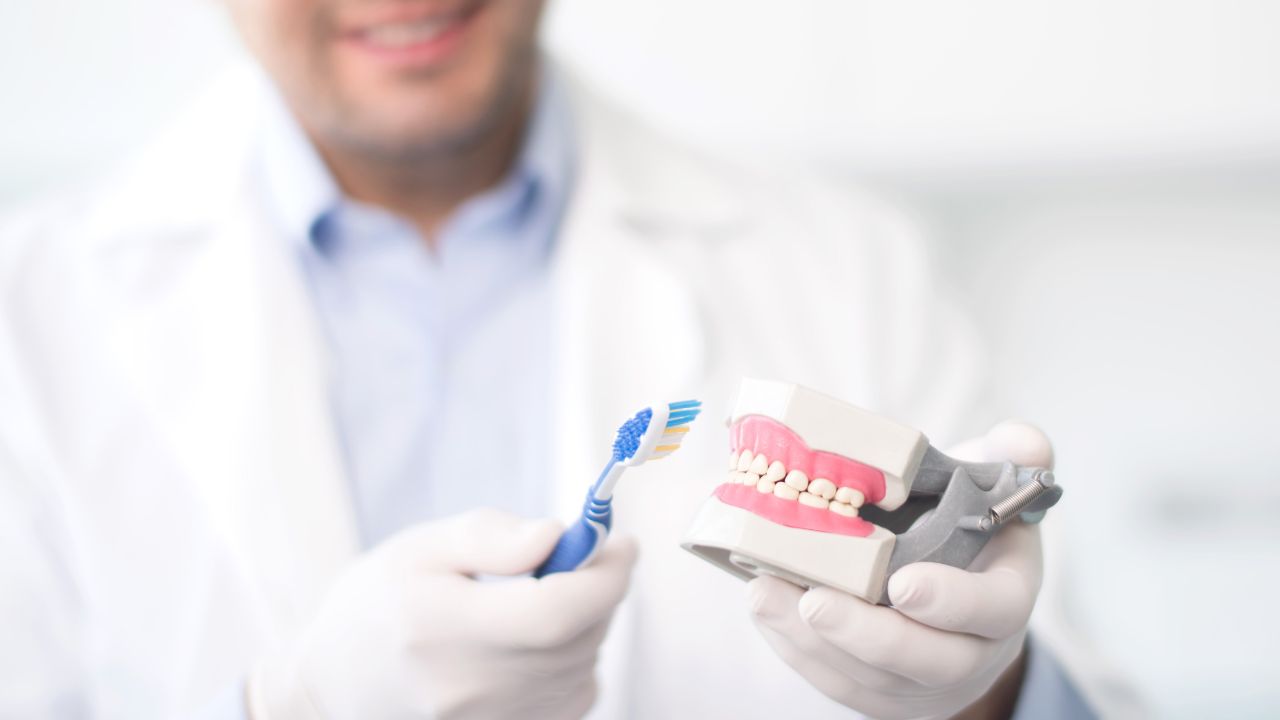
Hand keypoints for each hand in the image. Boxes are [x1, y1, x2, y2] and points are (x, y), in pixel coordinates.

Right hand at [249, 508, 637, 719]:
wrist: (334, 686)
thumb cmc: (377, 605)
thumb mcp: (421, 548)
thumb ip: (491, 537)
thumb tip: (557, 534)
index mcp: (444, 627)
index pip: (556, 613)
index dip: (605, 576)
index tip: (620, 542)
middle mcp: (469, 687)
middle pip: (577, 640)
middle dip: (600, 590)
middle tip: (585, 555)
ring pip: (583, 669)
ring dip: (588, 624)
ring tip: (547, 597)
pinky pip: (573, 699)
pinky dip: (576, 662)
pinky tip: (541, 641)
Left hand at [748, 421, 1051, 719]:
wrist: (945, 575)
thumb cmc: (966, 519)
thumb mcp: (994, 480)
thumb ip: (1012, 453)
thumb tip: (1023, 442)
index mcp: (1005, 598)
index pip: (993, 611)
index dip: (951, 602)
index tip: (902, 583)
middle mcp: (971, 651)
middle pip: (927, 662)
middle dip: (868, 637)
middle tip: (816, 602)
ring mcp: (922, 681)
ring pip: (871, 678)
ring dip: (814, 642)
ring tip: (767, 593)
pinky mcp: (877, 691)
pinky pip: (836, 680)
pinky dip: (794, 647)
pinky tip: (765, 605)